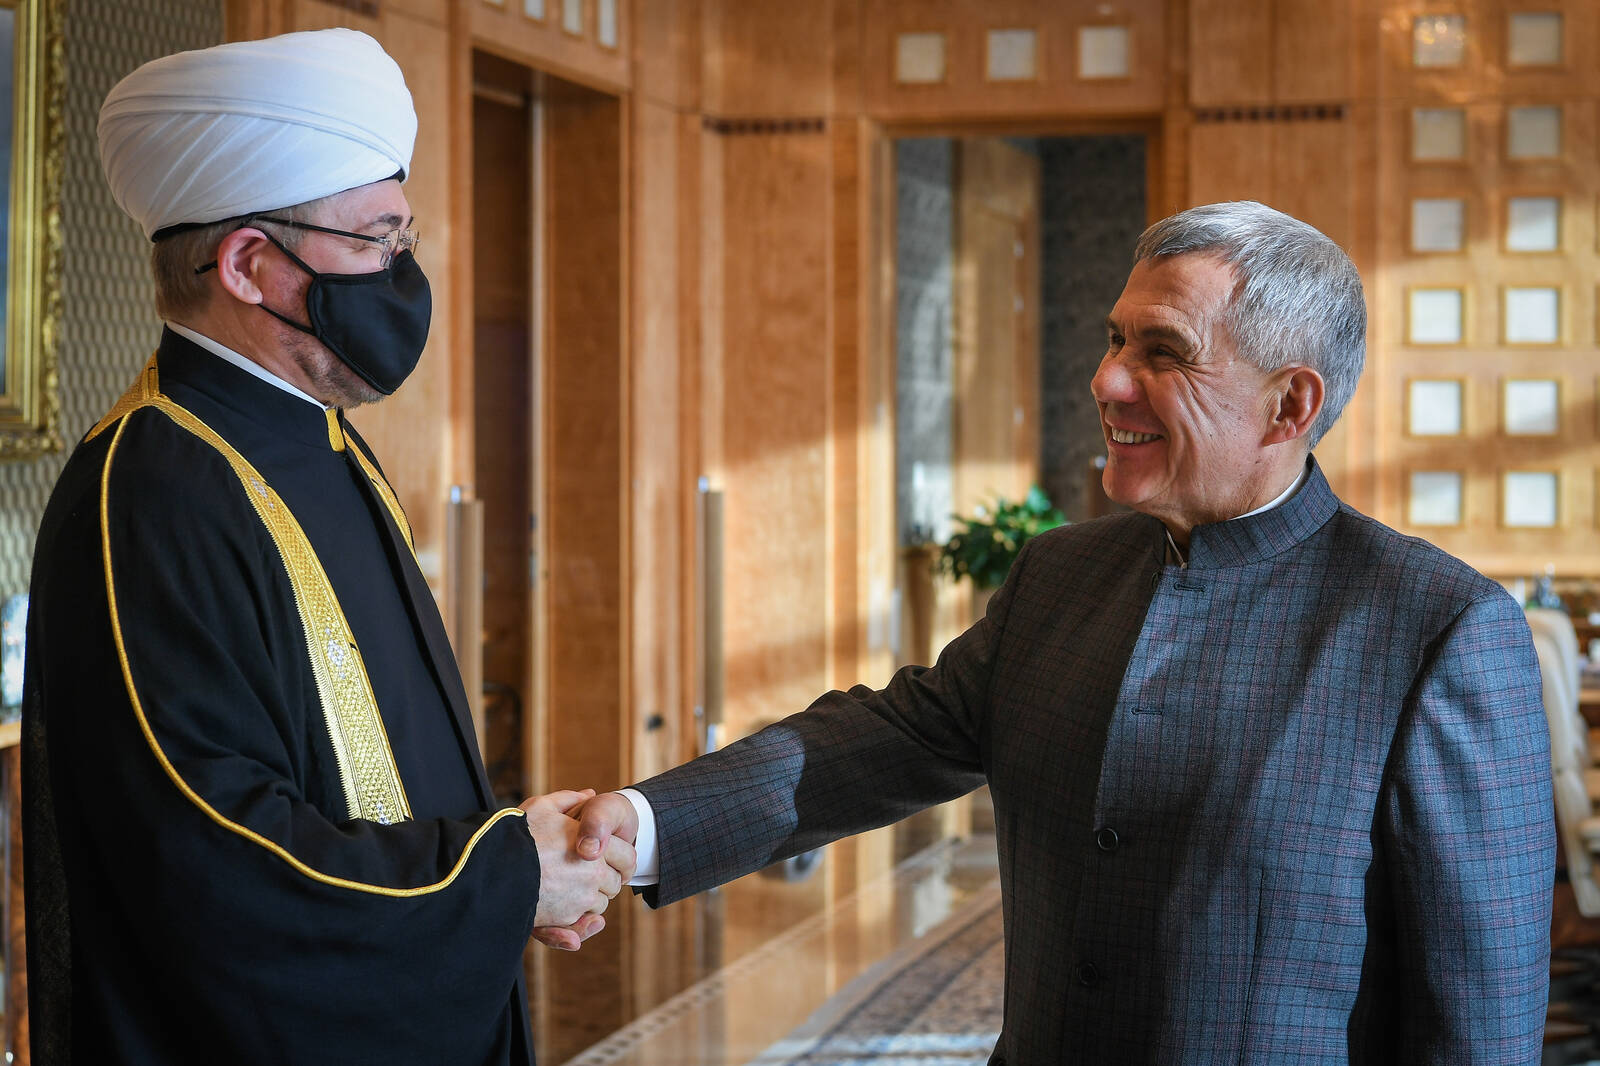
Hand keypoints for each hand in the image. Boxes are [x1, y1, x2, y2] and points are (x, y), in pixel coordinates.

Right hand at [521, 790, 635, 947]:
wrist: (490, 872)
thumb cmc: (517, 837)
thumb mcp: (541, 808)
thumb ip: (568, 800)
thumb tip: (589, 794)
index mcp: (594, 846)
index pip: (627, 855)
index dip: (620, 856)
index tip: (610, 858)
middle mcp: (594, 874)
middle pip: (616, 882)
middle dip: (605, 878)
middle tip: (587, 871)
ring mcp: (581, 899)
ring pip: (600, 903)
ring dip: (591, 897)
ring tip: (571, 885)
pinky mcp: (566, 919)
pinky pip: (582, 920)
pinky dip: (577, 914)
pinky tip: (561, 898)